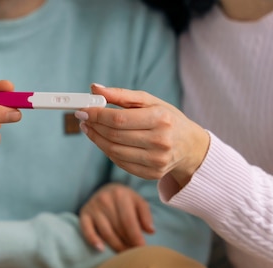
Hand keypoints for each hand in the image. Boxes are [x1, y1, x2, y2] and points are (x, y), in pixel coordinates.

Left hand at [76, 84, 209, 187]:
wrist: (189, 145)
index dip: (96, 115)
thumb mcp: (149, 101)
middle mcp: (160, 141)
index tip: (83, 110)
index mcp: (161, 119)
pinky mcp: (152, 174)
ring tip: (89, 128)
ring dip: (96, 139)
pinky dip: (107, 151)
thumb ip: (121, 94)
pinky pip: (120, 162)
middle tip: (83, 118)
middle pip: (114, 136)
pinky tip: (104, 141)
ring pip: (113, 151)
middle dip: (94, 126)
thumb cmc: (166, 118)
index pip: (119, 119)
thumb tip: (94, 88)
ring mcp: (156, 160)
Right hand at [79, 184, 153, 251]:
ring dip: (115, 246)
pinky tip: (101, 249)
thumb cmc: (125, 200)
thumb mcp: (138, 202)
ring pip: (105, 232)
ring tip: (123, 254)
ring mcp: (93, 207)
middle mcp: (105, 199)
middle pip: (117, 228)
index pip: (129, 221)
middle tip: (134, 253)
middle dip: (127, 243)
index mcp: (120, 195)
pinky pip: (86, 230)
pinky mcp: (84, 213)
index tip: (142, 248)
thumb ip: (146, 215)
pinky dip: (93, 240)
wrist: (106, 190)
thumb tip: (150, 231)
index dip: (136, 236)